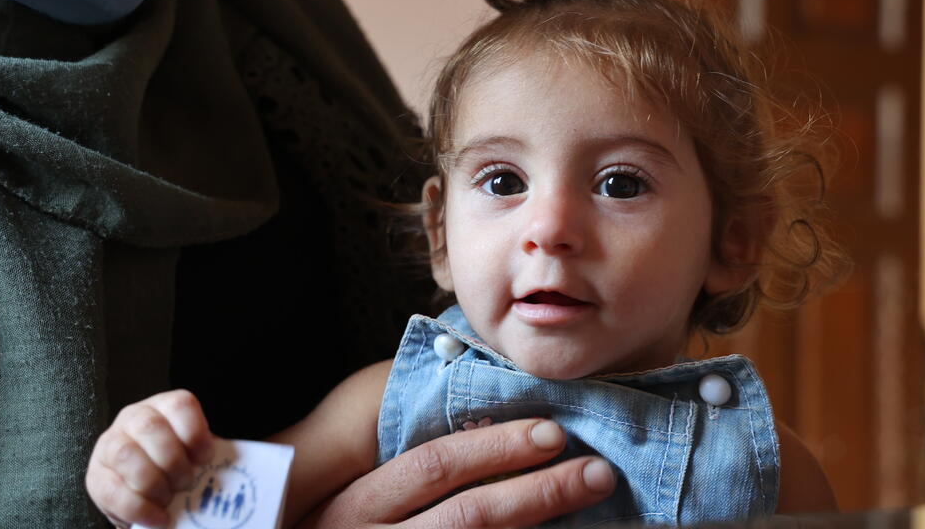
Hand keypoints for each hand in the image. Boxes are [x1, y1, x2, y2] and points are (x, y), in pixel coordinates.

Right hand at [86, 389, 216, 528]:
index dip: (195, 433)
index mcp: (165, 406)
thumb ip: (203, 456)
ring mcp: (110, 443)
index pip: (180, 405)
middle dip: (173, 461)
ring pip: (126, 455)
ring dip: (153, 483)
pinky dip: (138, 508)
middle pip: (150, 427)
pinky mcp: (95, 475)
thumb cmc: (175, 467)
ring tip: (168, 500)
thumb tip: (227, 471)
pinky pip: (111, 490)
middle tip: (185, 484)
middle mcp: (134, 417)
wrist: (142, 489)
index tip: (205, 460)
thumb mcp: (192, 454)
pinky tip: (157, 517)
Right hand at [298, 418, 615, 528]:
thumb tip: (474, 407)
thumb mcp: (347, 496)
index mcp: (352, 505)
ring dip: (539, 526)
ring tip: (587, 501)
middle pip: (466, 518)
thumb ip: (397, 463)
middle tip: (595, 471)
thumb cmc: (328, 527)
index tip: (552, 430)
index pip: (432, 468)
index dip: (495, 449)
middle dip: (537, 493)